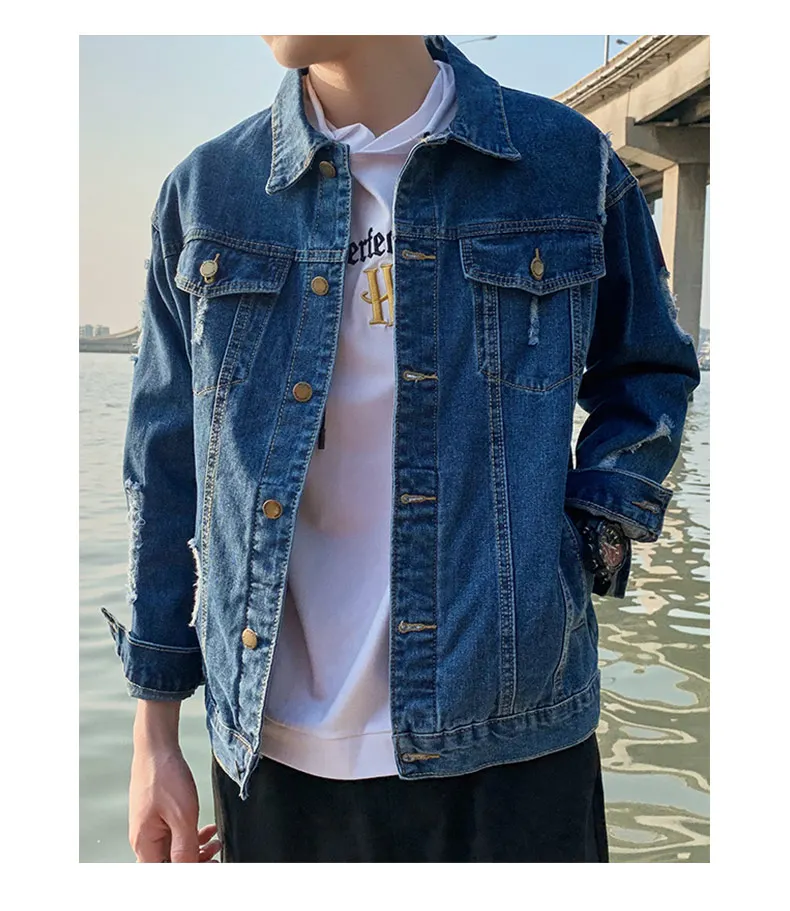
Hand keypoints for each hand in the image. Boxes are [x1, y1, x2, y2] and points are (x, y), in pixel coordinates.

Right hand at [129, 743, 209, 862]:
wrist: (157, 747)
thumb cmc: (164, 776)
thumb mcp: (182, 815)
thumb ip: (184, 848)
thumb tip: (188, 871)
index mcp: (145, 844)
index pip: (165, 873)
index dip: (188, 872)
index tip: (209, 867)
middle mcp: (144, 839)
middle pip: (169, 864)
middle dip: (195, 863)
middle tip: (216, 858)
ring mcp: (150, 827)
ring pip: (173, 850)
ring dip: (196, 849)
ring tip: (216, 842)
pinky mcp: (157, 816)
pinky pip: (174, 835)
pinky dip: (192, 835)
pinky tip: (208, 829)